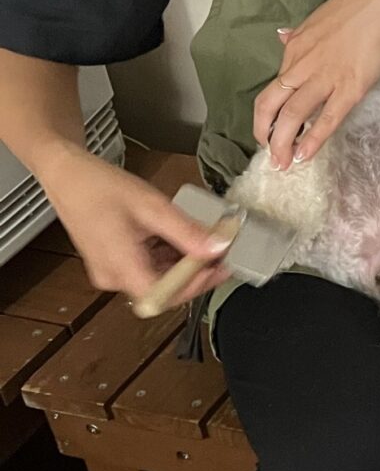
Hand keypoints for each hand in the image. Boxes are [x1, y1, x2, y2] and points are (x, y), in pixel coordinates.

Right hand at [43, 148, 231, 304]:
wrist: (68, 175)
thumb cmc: (99, 187)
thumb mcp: (152, 207)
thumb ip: (187, 231)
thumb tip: (216, 248)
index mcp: (120, 267)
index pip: (166, 295)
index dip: (196, 286)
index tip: (220, 269)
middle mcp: (113, 277)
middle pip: (163, 289)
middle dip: (194, 272)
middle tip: (218, 252)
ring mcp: (110, 271)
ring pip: (156, 278)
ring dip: (181, 263)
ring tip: (200, 241)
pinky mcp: (111, 264)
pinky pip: (145, 268)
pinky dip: (166, 256)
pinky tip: (176, 238)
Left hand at [253, 0, 379, 168]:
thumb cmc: (359, 4)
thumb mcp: (317, 17)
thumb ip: (299, 35)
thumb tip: (282, 37)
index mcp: (294, 48)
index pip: (273, 87)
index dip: (269, 113)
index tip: (272, 129)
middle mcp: (302, 65)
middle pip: (270, 105)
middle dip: (264, 133)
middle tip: (269, 153)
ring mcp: (324, 78)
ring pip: (291, 117)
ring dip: (282, 144)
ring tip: (281, 163)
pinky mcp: (349, 89)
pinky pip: (326, 119)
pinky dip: (312, 140)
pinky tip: (303, 156)